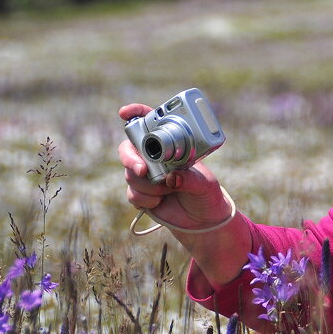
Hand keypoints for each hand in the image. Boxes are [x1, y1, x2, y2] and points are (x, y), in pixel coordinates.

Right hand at [118, 103, 230, 229]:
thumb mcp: (205, 184)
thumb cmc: (207, 195)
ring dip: (149, 186)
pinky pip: (132, 193)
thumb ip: (189, 180)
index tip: (124, 113)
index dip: (135, 113)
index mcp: (172, 146)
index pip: (150, 123)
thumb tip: (172, 178)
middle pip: (128, 149)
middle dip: (131, 159)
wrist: (203, 220)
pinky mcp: (140, 194)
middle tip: (143, 170)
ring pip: (130, 174)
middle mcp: (155, 157)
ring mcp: (145, 175)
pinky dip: (146, 200)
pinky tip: (160, 202)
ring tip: (169, 191)